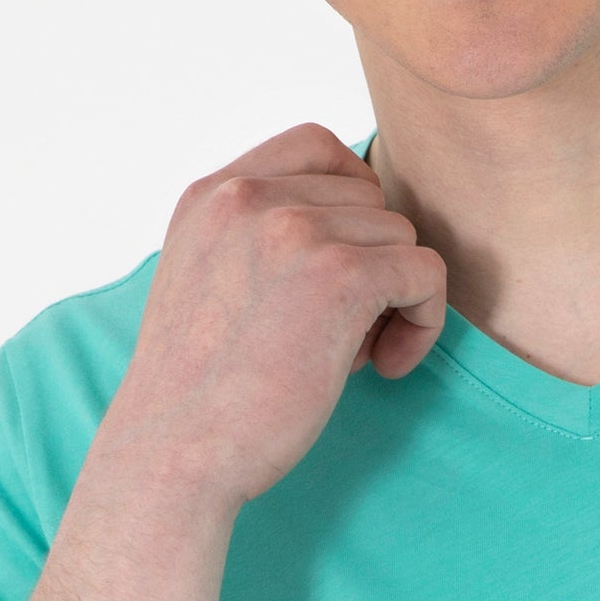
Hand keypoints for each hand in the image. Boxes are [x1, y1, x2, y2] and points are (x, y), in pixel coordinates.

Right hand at [101, 122, 448, 507]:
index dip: (352, 202)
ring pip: (401, 236)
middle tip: (341, 331)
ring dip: (394, 298)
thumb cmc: (198, 394)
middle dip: (370, 261)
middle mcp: (246, 196)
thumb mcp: (207, 281)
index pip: (317, 146)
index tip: (342, 267)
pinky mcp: (339, 275)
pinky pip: (426, 274)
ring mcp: (293, 230)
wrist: (173, 454)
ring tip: (351, 355)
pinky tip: (385, 366)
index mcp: (209, 194)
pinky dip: (423, 323)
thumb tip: (361, 229)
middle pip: (369, 197)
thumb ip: (258, 239)